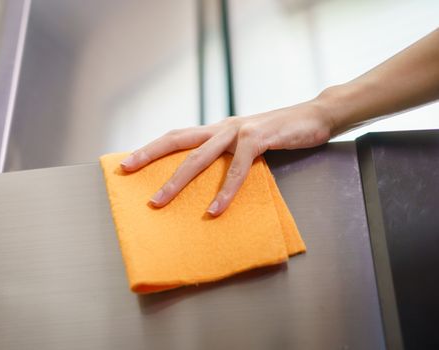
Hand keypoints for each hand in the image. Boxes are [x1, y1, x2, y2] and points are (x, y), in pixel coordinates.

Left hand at [120, 100, 333, 215]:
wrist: (316, 115)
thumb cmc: (280, 132)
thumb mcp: (247, 142)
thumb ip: (228, 155)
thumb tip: (209, 180)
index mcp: (217, 129)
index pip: (177, 136)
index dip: (151, 147)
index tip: (128, 161)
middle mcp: (222, 128)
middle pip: (177, 140)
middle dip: (149, 155)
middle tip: (126, 170)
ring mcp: (239, 131)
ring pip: (200, 157)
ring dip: (177, 180)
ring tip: (159, 202)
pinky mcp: (259, 139)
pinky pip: (238, 168)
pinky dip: (225, 190)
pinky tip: (214, 209)